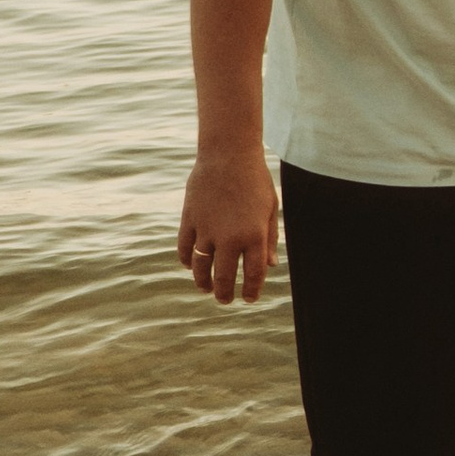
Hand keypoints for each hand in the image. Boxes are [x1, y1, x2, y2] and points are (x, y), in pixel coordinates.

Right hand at [179, 152, 280, 304]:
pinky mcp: (189, 220)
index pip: (253, 274)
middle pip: (224, 277)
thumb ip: (270, 239)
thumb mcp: (270, 209)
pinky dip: (186, 261)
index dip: (251, 291)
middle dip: (225, 294)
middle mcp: (230, 237)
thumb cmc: (255, 180)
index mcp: (254, 236)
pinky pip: (184, 248)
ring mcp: (207, 230)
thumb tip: (270, 266)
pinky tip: (191, 266)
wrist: (228, 155)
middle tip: (226, 300)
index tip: (248, 299)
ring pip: (200, 267)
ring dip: (203, 282)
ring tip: (206, 289)